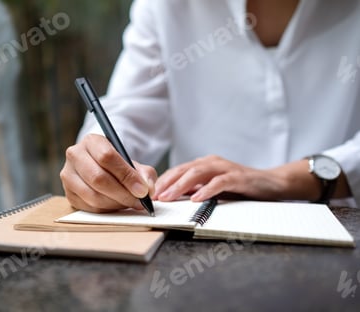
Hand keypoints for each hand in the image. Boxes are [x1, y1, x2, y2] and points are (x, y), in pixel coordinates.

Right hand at [60, 134, 156, 212]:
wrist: (100, 168)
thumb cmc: (118, 165)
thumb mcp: (133, 163)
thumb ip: (145, 174)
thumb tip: (147, 190)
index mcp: (91, 141)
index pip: (107, 157)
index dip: (126, 176)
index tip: (142, 190)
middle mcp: (75, 155)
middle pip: (98, 178)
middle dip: (122, 193)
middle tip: (138, 201)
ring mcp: (68, 175)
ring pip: (92, 195)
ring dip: (115, 203)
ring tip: (129, 203)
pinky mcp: (68, 194)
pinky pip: (89, 207)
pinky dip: (107, 210)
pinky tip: (117, 205)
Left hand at [153, 155, 326, 201]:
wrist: (271, 183)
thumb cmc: (240, 187)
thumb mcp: (213, 188)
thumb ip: (196, 189)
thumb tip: (173, 197)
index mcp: (204, 164)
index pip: (178, 171)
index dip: (163, 181)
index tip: (150, 194)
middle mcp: (212, 162)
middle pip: (184, 170)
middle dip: (167, 183)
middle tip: (155, 196)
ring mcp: (225, 168)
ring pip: (198, 173)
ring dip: (181, 185)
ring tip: (170, 196)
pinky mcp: (238, 177)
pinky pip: (219, 182)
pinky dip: (206, 190)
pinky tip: (197, 198)